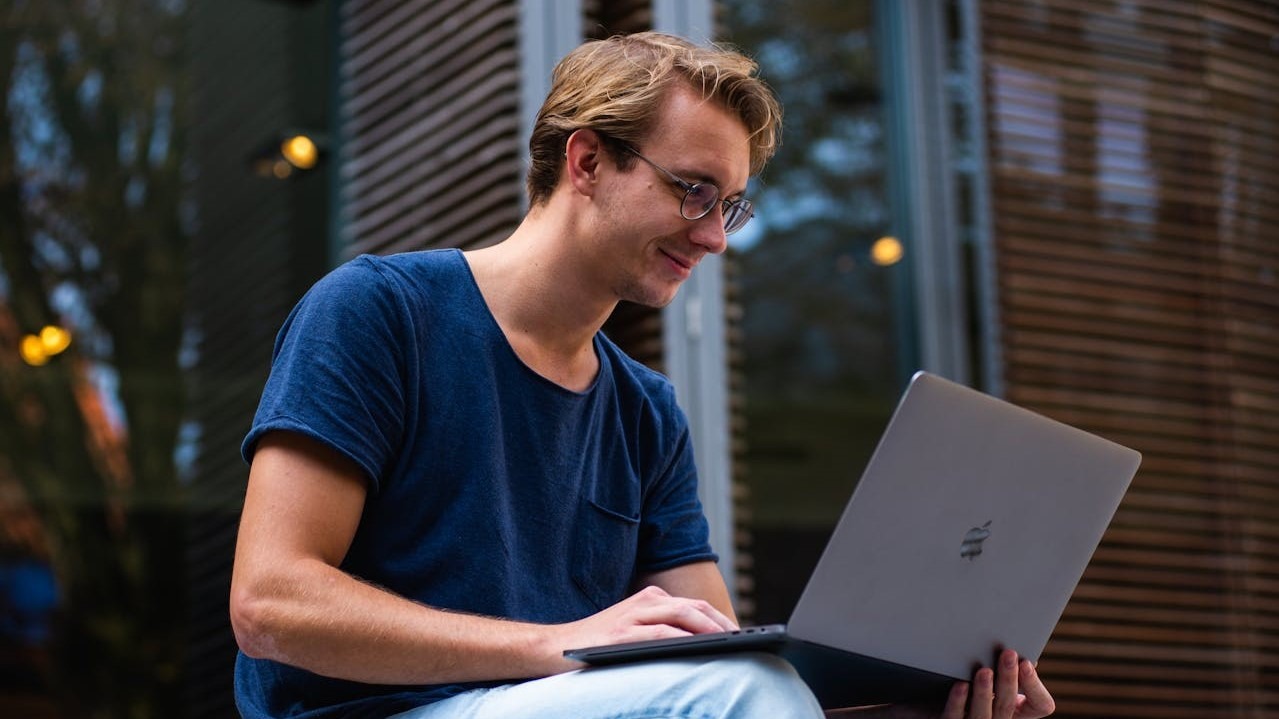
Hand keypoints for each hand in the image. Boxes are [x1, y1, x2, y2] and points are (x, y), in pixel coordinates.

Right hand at [549, 585, 737, 669]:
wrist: (554, 646)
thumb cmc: (599, 644)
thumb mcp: (634, 630)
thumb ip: (662, 630)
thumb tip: (702, 645)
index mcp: (650, 599)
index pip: (694, 606)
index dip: (719, 618)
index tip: (739, 633)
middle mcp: (644, 602)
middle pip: (693, 607)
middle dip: (720, 622)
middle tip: (741, 638)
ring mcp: (632, 616)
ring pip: (680, 615)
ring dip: (707, 627)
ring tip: (727, 641)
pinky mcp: (621, 634)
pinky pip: (658, 632)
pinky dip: (681, 637)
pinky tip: (695, 646)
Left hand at [940, 649, 1054, 718]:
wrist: (930, 701)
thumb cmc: (966, 681)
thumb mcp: (990, 675)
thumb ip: (1003, 667)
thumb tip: (1018, 649)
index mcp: (1016, 710)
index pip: (1040, 705)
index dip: (1035, 686)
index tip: (1026, 662)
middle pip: (1007, 706)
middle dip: (1008, 679)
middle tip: (1008, 654)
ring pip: (983, 716)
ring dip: (984, 693)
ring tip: (984, 671)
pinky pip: (954, 718)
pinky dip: (958, 702)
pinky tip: (960, 685)